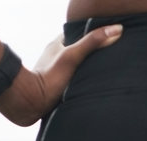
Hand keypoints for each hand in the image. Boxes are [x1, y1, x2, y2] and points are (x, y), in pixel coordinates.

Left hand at [0, 25, 122, 125]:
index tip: (109, 38)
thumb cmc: (48, 79)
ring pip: (75, 68)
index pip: (79, 34)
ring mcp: (55, 72)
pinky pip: (72, 83)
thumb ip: (92, 42)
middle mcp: (56, 57)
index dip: (94, 35)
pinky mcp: (56, 88)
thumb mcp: (73, 56)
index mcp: (58, 44)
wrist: (29, 104)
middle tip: (111, 57)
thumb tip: (116, 29)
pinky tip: (90, 89)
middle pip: (79, 51)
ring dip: (86, 72)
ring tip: (104, 75)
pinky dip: (81, 85)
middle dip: (92, 54)